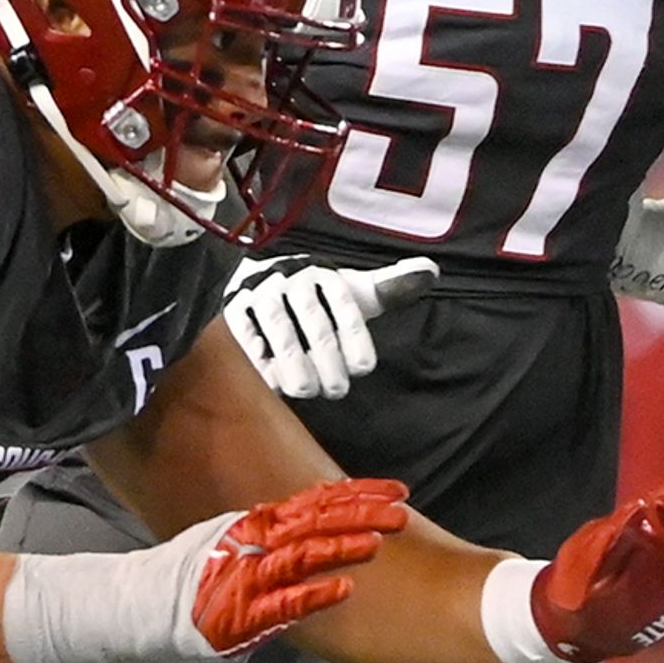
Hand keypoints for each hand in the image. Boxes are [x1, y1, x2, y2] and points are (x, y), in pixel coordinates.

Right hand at [189, 479, 410, 652]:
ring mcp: (249, 577)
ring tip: (377, 543)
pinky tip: (344, 589)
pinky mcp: (243, 613)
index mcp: (256, 523)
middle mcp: (253, 543)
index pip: (315, 502)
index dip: (357, 495)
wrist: (143, 606)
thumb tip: (323, 515)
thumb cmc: (195, 573)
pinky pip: (284, 604)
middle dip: (359, 516)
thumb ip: (277, 529)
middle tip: (400, 511)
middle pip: (313, 523)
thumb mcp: (235, 538)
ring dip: (340, 548)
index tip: (397, 490)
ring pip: (301, 557)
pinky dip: (315, 596)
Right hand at [223, 257, 440, 399]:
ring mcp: (261, 293)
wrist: (265, 280)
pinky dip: (257, 357)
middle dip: (326, 359)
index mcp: (327, 276)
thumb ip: (391, 287)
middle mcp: (294, 279)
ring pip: (279, 328)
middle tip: (337, 390)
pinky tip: (271, 383)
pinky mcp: (233, 308)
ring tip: (305, 391)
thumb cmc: (320, 296)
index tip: (363, 369)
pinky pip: (244, 333)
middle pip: (314, 322)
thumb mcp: (356, 291)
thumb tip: (429, 271)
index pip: (346, 307)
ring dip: (292, 362)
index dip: (355, 338)